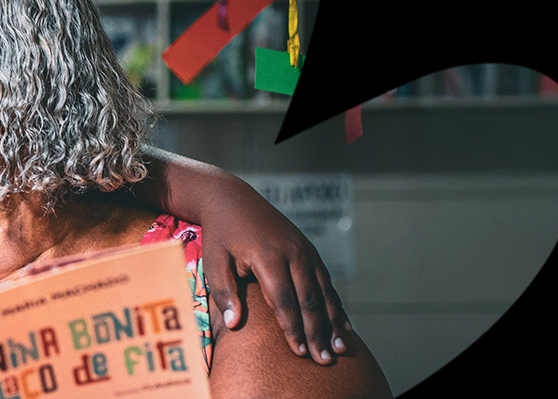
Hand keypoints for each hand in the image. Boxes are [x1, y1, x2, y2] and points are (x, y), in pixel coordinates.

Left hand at [200, 184, 351, 364]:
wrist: (233, 198)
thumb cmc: (220, 234)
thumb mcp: (214, 261)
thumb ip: (224, 292)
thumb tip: (235, 325)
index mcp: (268, 256)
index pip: (284, 301)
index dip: (292, 328)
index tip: (299, 352)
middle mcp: (293, 253)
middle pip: (309, 300)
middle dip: (317, 332)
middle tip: (323, 359)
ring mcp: (305, 250)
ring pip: (323, 292)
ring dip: (332, 322)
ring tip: (339, 348)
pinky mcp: (310, 250)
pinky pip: (326, 282)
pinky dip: (335, 305)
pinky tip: (343, 326)